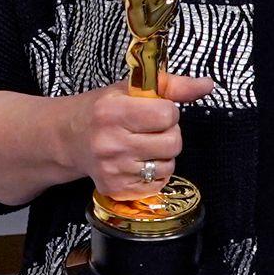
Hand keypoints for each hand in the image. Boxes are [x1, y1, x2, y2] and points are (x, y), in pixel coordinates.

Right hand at [64, 72, 217, 199]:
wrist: (67, 138)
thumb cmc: (101, 111)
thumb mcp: (130, 90)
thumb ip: (171, 86)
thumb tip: (206, 85)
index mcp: (113, 111)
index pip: (168, 114)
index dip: (167, 112)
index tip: (153, 111)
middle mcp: (110, 142)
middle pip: (173, 142)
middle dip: (168, 134)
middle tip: (149, 130)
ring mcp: (112, 169)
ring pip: (168, 165)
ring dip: (162, 156)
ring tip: (142, 146)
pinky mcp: (115, 189)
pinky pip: (157, 184)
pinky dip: (153, 174)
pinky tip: (136, 163)